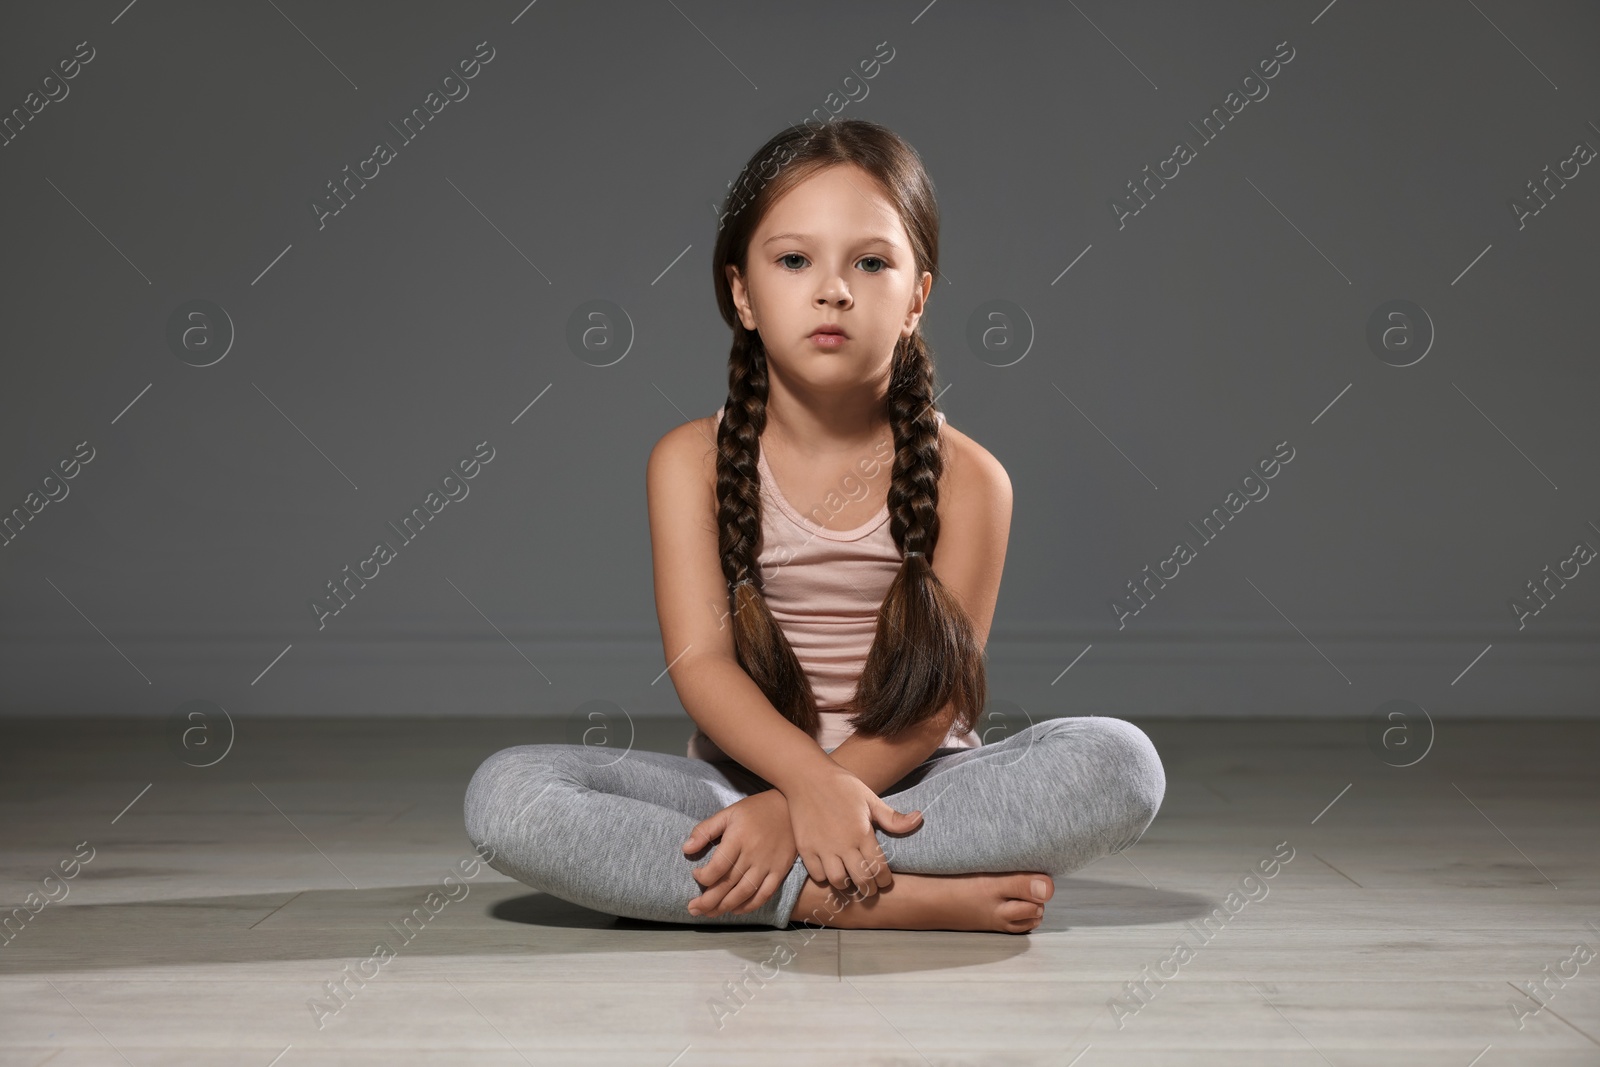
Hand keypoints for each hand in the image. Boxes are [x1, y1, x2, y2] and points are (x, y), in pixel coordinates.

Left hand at [681, 789, 798, 917]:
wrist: (789, 808)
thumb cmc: (755, 811)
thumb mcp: (728, 813)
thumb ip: (705, 830)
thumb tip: (686, 849)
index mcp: (738, 838)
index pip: (717, 867)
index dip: (704, 877)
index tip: (696, 875)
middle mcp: (752, 854)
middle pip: (728, 884)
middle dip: (708, 901)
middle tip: (693, 909)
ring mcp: (767, 865)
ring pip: (744, 893)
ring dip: (725, 907)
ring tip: (709, 913)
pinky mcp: (779, 871)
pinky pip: (764, 894)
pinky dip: (749, 906)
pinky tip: (736, 910)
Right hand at [784, 765, 922, 898]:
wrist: (808, 776)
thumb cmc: (843, 786)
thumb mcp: (870, 799)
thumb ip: (893, 818)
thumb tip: (919, 818)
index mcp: (862, 832)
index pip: (879, 868)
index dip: (884, 880)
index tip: (885, 882)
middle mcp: (843, 843)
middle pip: (861, 880)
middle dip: (870, 890)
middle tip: (871, 889)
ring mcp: (822, 847)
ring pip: (838, 881)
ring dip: (847, 885)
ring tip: (850, 881)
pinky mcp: (806, 847)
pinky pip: (817, 874)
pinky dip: (824, 877)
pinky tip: (830, 870)